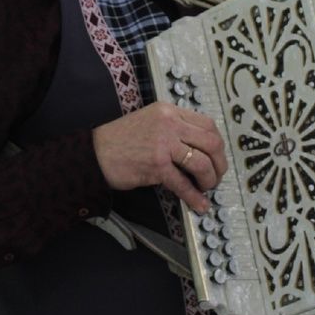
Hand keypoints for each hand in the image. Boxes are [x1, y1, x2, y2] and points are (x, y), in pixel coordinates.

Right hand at [93, 101, 227, 214]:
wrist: (95, 152)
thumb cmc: (120, 139)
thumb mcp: (151, 121)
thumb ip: (174, 129)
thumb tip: (199, 148)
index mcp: (169, 111)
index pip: (207, 124)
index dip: (217, 144)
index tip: (217, 156)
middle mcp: (169, 124)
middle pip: (211, 142)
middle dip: (219, 163)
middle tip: (216, 175)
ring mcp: (163, 144)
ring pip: (201, 162)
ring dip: (209, 179)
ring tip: (206, 187)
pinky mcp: (156, 165)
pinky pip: (183, 183)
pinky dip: (194, 196)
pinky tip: (199, 204)